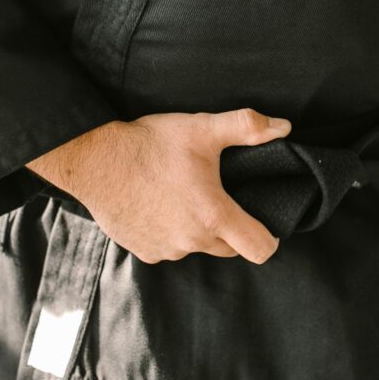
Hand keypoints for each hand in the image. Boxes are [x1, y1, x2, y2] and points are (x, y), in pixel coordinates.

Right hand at [26, 108, 291, 264]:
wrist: (95, 159)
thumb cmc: (150, 144)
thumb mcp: (202, 128)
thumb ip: (247, 127)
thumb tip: (283, 127)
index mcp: (214, 215)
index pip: (260, 248)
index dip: (269, 238)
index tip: (263, 222)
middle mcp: (193, 240)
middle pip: (230, 249)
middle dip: (231, 230)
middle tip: (217, 197)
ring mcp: (167, 250)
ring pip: (198, 247)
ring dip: (198, 230)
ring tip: (183, 196)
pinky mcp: (144, 252)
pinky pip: (169, 249)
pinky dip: (170, 233)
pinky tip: (160, 206)